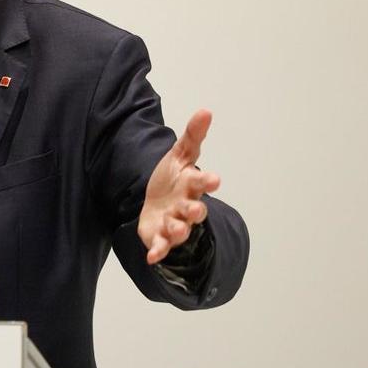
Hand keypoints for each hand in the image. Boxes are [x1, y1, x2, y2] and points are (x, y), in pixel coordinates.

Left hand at [139, 109, 219, 264]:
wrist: (156, 203)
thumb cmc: (173, 179)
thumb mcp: (180, 155)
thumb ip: (193, 136)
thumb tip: (206, 111)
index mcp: (191, 185)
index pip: (202, 182)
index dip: (207, 181)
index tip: (214, 179)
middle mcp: (186, 207)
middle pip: (194, 210)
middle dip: (195, 210)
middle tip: (194, 209)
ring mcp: (174, 224)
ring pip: (179, 230)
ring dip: (177, 230)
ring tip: (175, 228)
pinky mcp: (159, 238)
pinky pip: (160, 247)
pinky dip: (158, 251)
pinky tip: (152, 257)